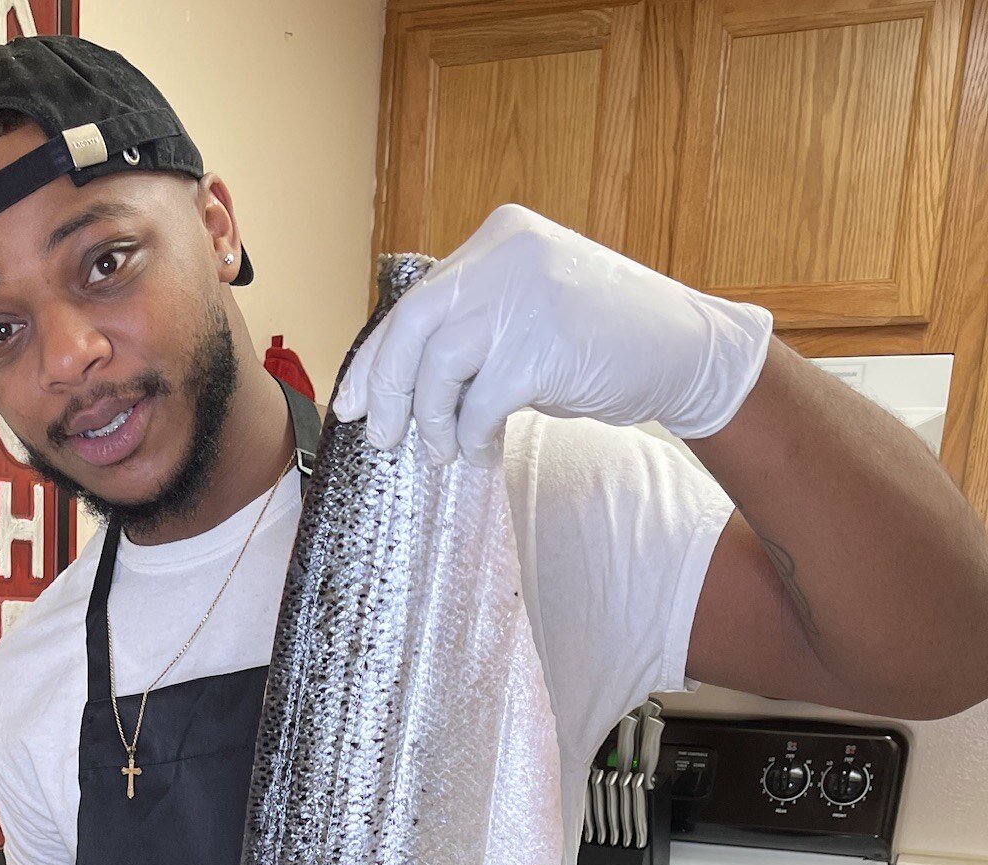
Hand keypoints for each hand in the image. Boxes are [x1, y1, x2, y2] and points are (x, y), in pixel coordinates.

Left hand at [334, 204, 772, 461]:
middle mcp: (507, 256)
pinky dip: (473, 437)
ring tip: (445, 451)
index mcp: (499, 238)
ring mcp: (526, 298)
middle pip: (414, 328)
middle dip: (390, 392)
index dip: (376, 360)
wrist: (686, 350)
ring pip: (440, 367)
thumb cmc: (602, 340)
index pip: (415, 302)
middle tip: (385, 439)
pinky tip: (483, 451)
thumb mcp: (528, 312)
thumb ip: (474, 327)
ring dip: (434, 421)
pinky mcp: (543, 347)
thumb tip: (397, 383)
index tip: (354, 405)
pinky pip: (481, 404)